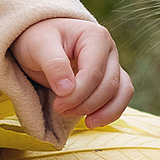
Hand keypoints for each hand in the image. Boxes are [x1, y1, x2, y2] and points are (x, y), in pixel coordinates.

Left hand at [9, 17, 131, 130]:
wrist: (39, 41)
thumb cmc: (39, 40)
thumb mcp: (39, 46)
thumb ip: (54, 65)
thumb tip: (67, 90)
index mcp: (95, 37)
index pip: (94, 73)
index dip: (78, 94)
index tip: (57, 105)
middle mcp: (109, 49)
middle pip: (109, 85)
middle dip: (85, 104)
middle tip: (60, 110)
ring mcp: (113, 64)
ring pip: (121, 93)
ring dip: (103, 112)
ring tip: (84, 122)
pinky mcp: (112, 78)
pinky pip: (121, 97)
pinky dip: (110, 112)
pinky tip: (93, 121)